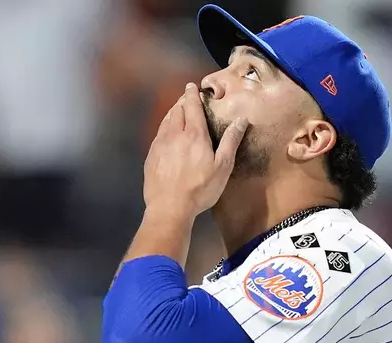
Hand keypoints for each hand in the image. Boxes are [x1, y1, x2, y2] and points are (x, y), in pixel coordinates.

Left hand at [143, 82, 248, 217]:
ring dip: (172, 114)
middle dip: (182, 102)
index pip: (191, 106)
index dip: (192, 95)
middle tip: (186, 100)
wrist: (169, 207)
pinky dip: (164, 128)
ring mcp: (159, 145)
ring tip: (177, 113)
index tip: (191, 86)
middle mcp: (174, 134)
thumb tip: (241, 120)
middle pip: (176, 110)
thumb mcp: (222, 167)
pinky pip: (158, 135)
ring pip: (165, 121)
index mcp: (194, 134)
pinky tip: (167, 135)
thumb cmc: (200, 188)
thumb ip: (230, 141)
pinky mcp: (150, 156)